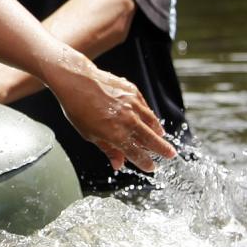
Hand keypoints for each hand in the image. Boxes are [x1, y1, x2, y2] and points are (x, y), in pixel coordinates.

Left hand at [47, 60, 178, 174]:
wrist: (76, 79)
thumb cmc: (77, 107)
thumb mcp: (88, 133)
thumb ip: (107, 149)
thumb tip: (119, 165)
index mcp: (116, 135)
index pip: (137, 154)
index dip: (145, 163)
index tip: (151, 167)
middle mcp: (128, 120)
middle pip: (151, 139)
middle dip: (162, 149)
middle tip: (170, 155)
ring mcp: (132, 105)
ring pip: (151, 122)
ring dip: (157, 131)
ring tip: (161, 136)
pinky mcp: (133, 91)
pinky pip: (145, 107)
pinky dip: (149, 115)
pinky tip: (149, 118)